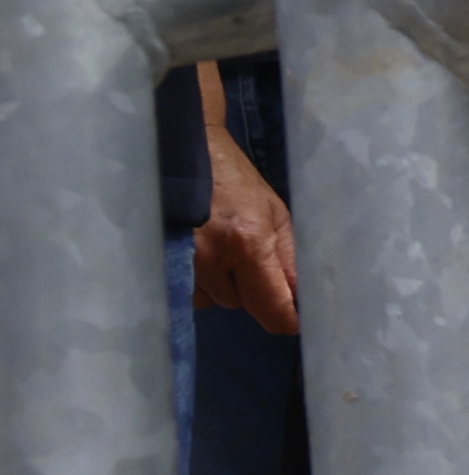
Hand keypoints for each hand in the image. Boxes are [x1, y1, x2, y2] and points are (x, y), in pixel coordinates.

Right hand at [189, 87, 295, 330]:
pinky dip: (199, 281)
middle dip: (250, 290)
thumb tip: (302, 304)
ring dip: (223, 285)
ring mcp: (180, 260)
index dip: (286, 320)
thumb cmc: (237, 183)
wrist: (187, 154)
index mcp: (248, 244)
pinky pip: (188, 292)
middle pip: (241, 305)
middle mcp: (211, 258)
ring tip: (221, 249)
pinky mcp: (159, 260)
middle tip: (247, 257)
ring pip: (214, 301)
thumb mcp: (277, 217)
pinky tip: (200, 253)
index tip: (293, 319)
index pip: (272, 309)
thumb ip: (290, 263)